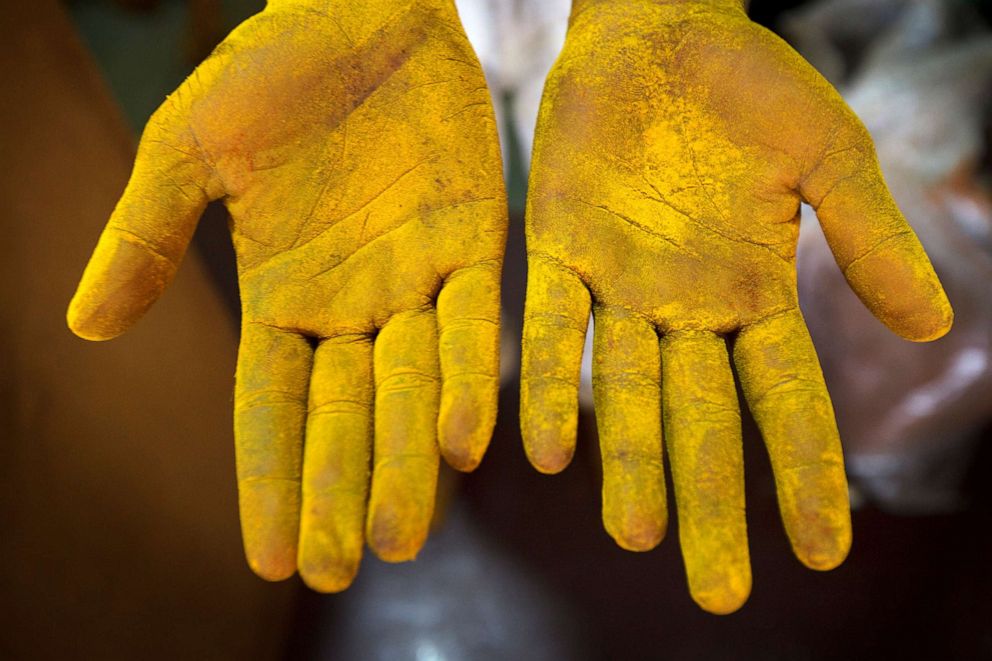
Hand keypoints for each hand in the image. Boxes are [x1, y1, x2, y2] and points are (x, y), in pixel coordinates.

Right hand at [68, 0, 505, 590]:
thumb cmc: (269, 74)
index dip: (267, 479)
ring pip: (411, 388)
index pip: (268, 407)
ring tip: (401, 536)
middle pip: (342, 416)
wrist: (362, 12)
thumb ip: (148, 237)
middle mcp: (349, 306)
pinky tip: (466, 441)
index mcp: (279, 296)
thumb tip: (84, 331)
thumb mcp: (188, 150)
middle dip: (337, 490)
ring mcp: (413, 282)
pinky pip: (474, 323)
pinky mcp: (474, 247)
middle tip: (336, 570)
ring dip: (406, 460)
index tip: (266, 557)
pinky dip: (468, 377)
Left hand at [521, 0, 950, 612]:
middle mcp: (687, 309)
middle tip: (721, 593)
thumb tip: (934, 328)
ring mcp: (620, 287)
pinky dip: (553, 383)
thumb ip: (869, 239)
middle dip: (713, 504)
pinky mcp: (558, 251)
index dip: (805, 472)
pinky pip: (555, 328)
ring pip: (628, 392)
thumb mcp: (828, 157)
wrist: (659, 30)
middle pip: (706, 422)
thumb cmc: (750, 87)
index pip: (788, 400)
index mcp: (757, 294)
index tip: (825, 550)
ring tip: (636, 536)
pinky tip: (546, 448)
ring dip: (632, 463)